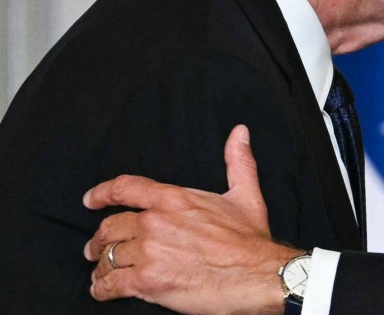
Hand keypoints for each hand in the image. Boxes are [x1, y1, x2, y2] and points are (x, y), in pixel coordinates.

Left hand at [83, 124, 303, 314]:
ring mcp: (148, 252)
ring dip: (101, 266)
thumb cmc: (249, 240)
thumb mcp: (246, 194)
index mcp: (174, 199)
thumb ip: (238, 162)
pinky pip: (111, 284)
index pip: (125, 188)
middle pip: (111, 226)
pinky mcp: (146, 282)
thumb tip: (240, 133)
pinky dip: (102, 288)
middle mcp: (155, 222)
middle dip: (100, 239)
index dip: (102, 193)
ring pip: (108, 257)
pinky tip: (103, 290)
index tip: (91, 200)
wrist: (254, 274)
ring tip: (101, 272)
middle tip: (96, 248)